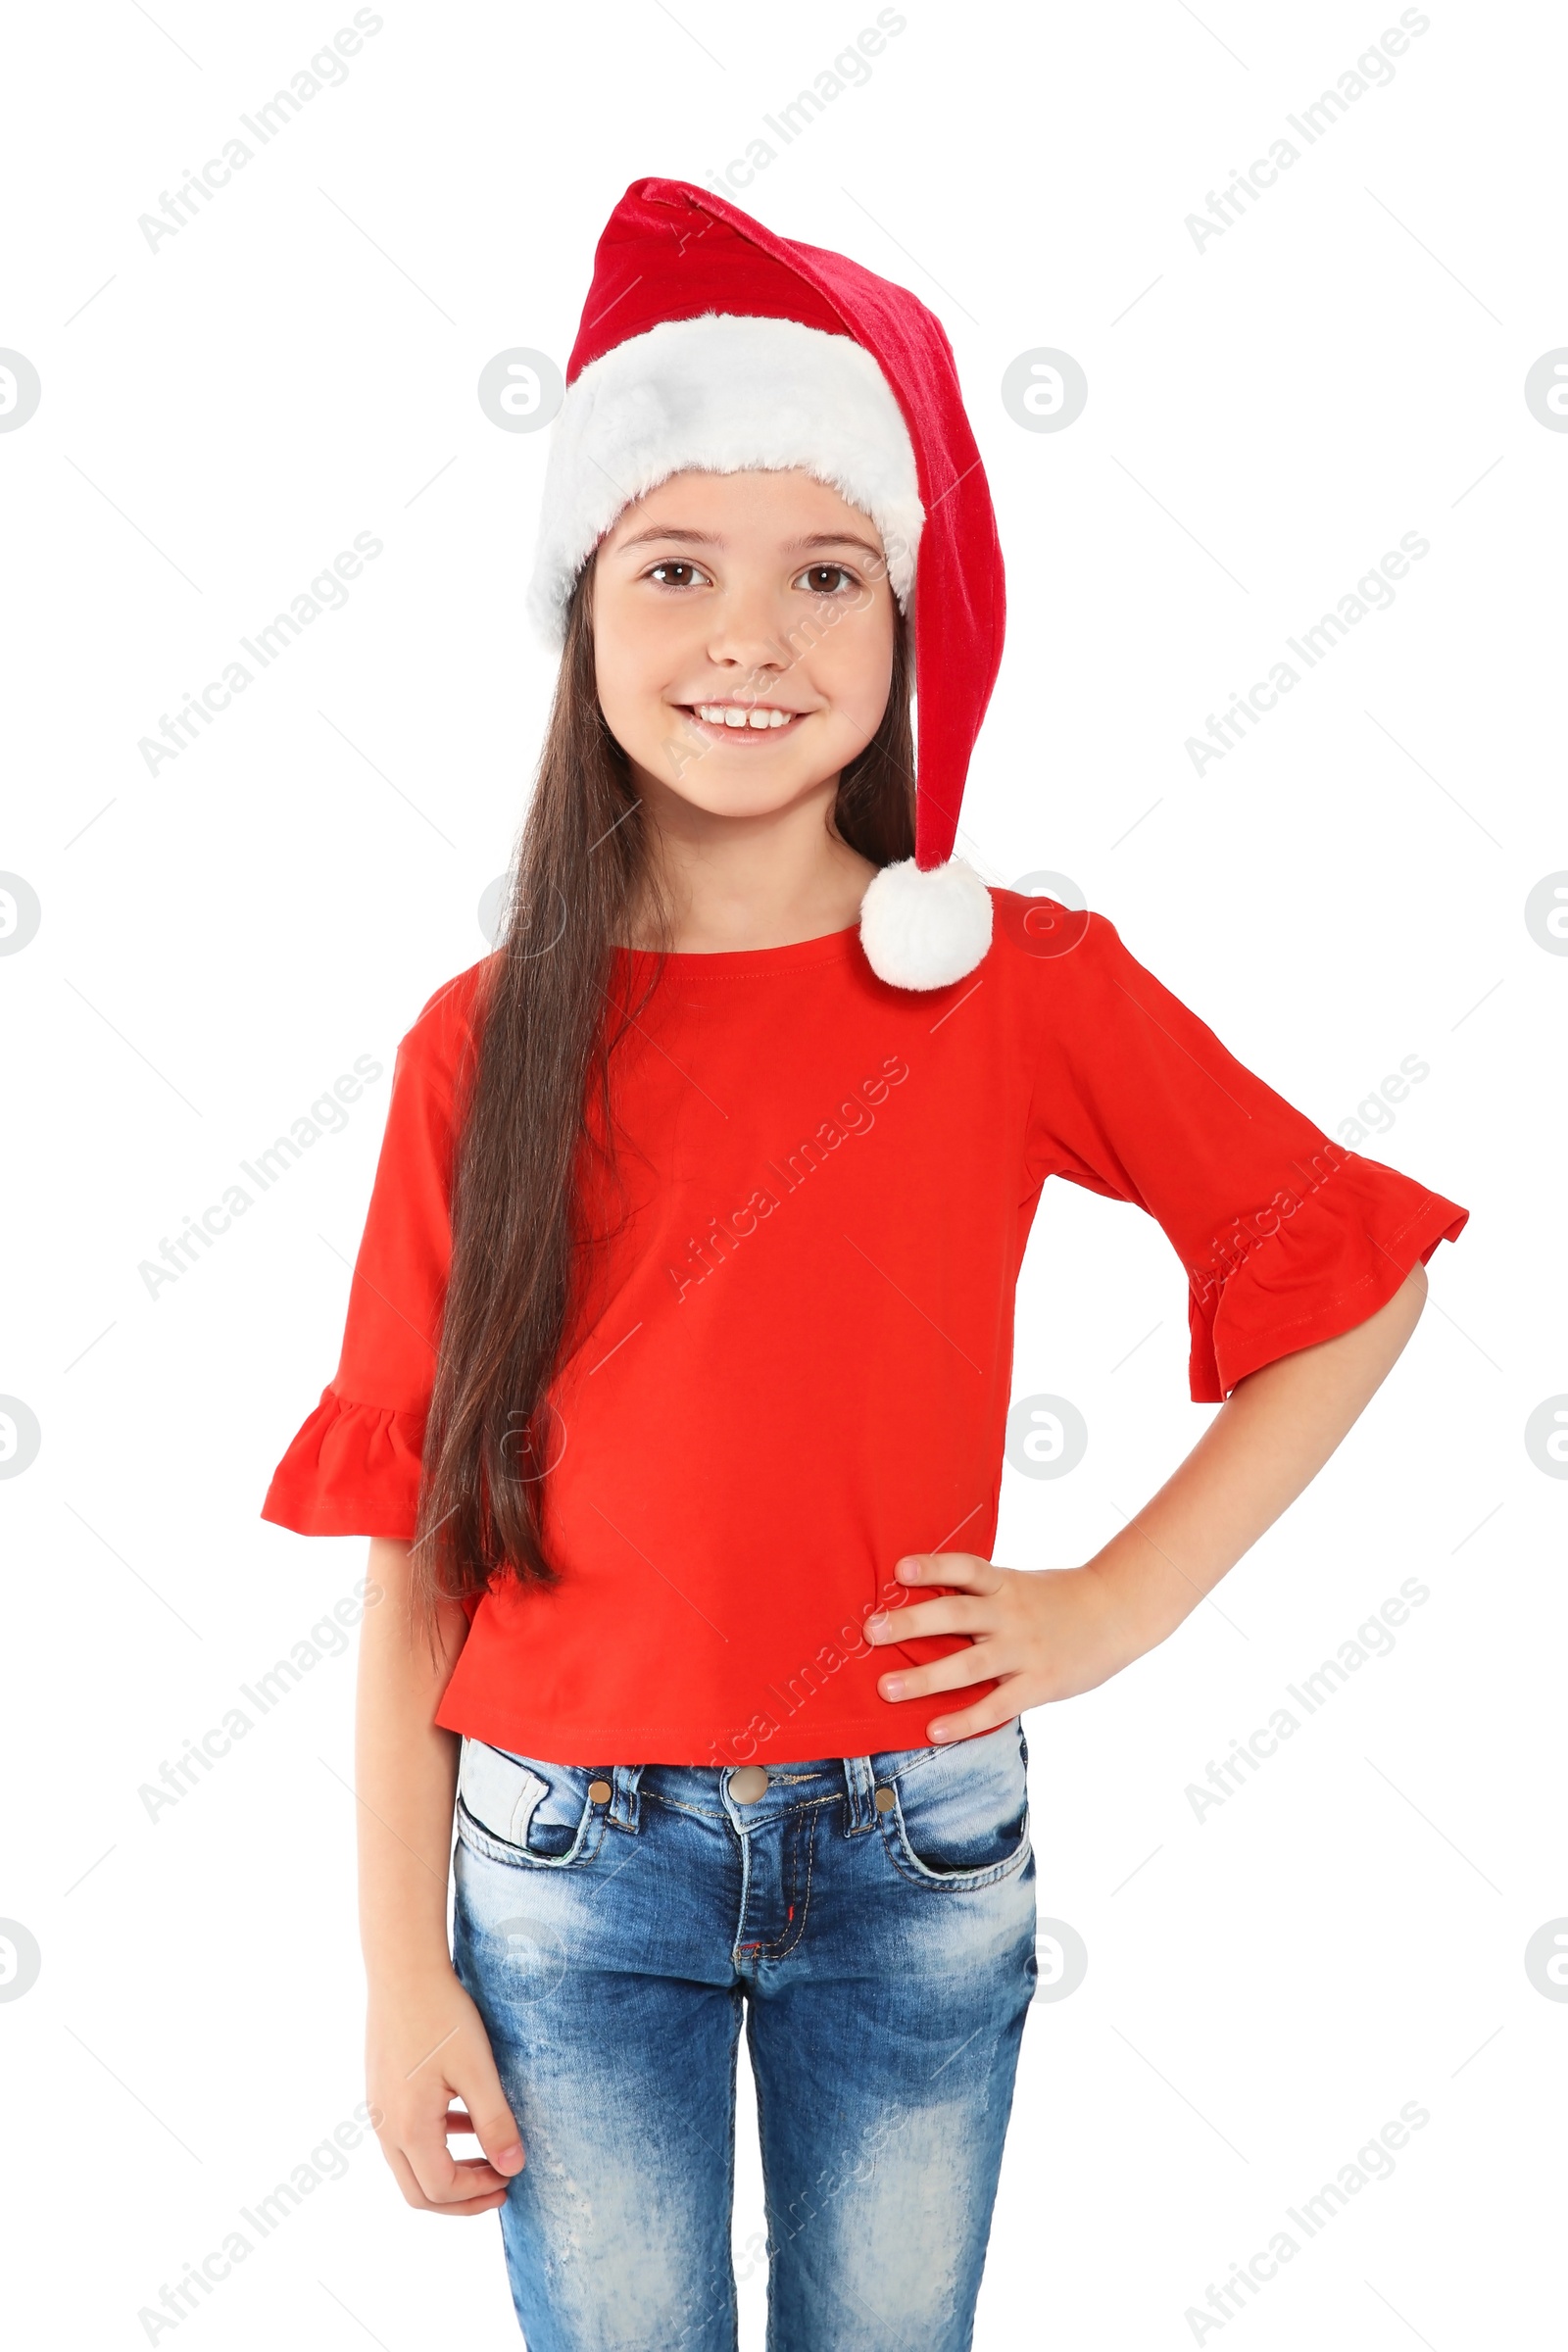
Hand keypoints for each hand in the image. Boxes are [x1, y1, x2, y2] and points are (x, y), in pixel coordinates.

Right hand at [366, 1967, 523, 2215]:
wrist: (402, 1970)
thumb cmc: (442, 2015)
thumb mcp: (477, 2069)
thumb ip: (495, 2122)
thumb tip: (513, 2168)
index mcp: (409, 2127)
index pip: (442, 2189)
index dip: (478, 2193)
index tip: (511, 2180)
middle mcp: (385, 2127)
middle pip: (418, 2192)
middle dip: (460, 2199)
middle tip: (499, 2187)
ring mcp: (378, 2110)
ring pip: (409, 2166)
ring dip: (447, 2172)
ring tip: (488, 2157)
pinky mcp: (380, 2091)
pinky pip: (404, 2136)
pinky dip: (435, 2144)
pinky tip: (464, 2120)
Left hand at [866, 1553, 1137, 1744]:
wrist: (1116, 1613)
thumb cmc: (1057, 1599)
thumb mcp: (1019, 1584)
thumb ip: (980, 1594)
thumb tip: (921, 1599)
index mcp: (1005, 1584)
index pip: (966, 1569)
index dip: (933, 1567)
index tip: (898, 1570)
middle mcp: (1011, 1614)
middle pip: (957, 1615)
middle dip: (912, 1623)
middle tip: (871, 1630)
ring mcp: (1025, 1650)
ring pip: (970, 1664)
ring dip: (926, 1678)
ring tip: (886, 1688)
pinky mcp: (1039, 1684)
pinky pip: (997, 1705)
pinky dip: (965, 1720)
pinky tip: (934, 1730)